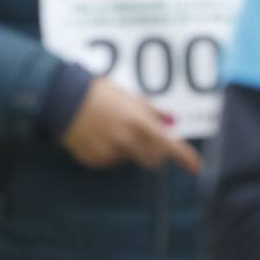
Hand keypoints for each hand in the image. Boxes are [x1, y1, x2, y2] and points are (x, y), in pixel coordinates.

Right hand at [59, 77, 201, 175]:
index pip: (172, 147)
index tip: (196, 167)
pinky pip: (109, 162)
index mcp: (140, 125)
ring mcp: (111, 154)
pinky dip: (108, 153)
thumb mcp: (130, 97)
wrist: (63, 98)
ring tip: (110, 130)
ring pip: (129, 160)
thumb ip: (152, 112)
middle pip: (153, 161)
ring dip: (128, 151)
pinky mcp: (95, 161)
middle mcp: (128, 142)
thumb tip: (171, 120)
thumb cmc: (99, 93)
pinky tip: (96, 136)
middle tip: (143, 139)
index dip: (187, 159)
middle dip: (153, 153)